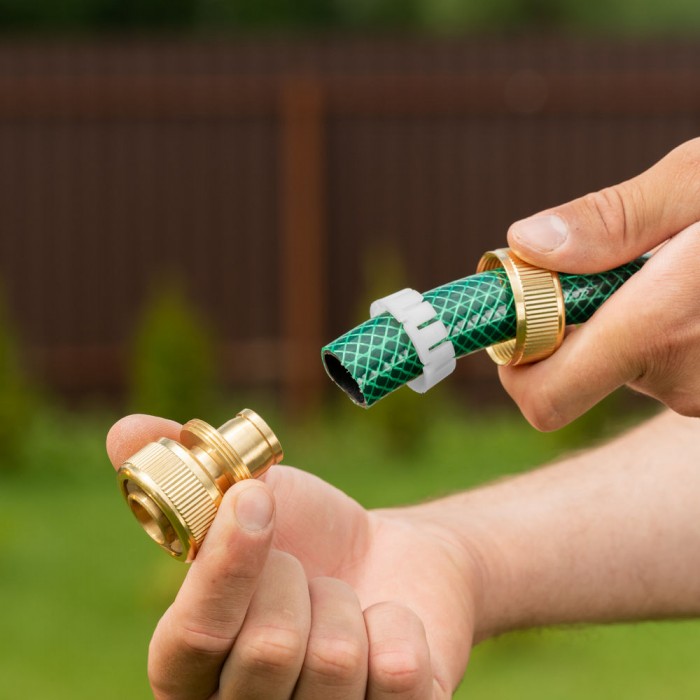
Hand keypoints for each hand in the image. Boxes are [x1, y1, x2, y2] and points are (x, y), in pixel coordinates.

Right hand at [107, 415, 479, 698]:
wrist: (388, 558)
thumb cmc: (306, 535)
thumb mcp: (246, 498)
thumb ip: (185, 473)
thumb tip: (126, 431)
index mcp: (193, 663)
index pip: (192, 639)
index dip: (225, 570)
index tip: (253, 500)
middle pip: (271, 649)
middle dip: (299, 578)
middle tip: (306, 567)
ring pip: (336, 660)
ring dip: (346, 602)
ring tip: (341, 599)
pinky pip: (398, 670)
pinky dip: (397, 622)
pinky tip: (383, 623)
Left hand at [502, 138, 699, 429]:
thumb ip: (615, 218)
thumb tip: (525, 244)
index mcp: (661, 330)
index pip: (542, 397)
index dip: (516, 357)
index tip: (521, 303)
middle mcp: (682, 383)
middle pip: (576, 371)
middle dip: (575, 320)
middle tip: (610, 261)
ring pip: (621, 364)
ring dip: (624, 317)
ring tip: (675, 267)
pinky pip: (664, 366)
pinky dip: (661, 331)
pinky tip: (698, 294)